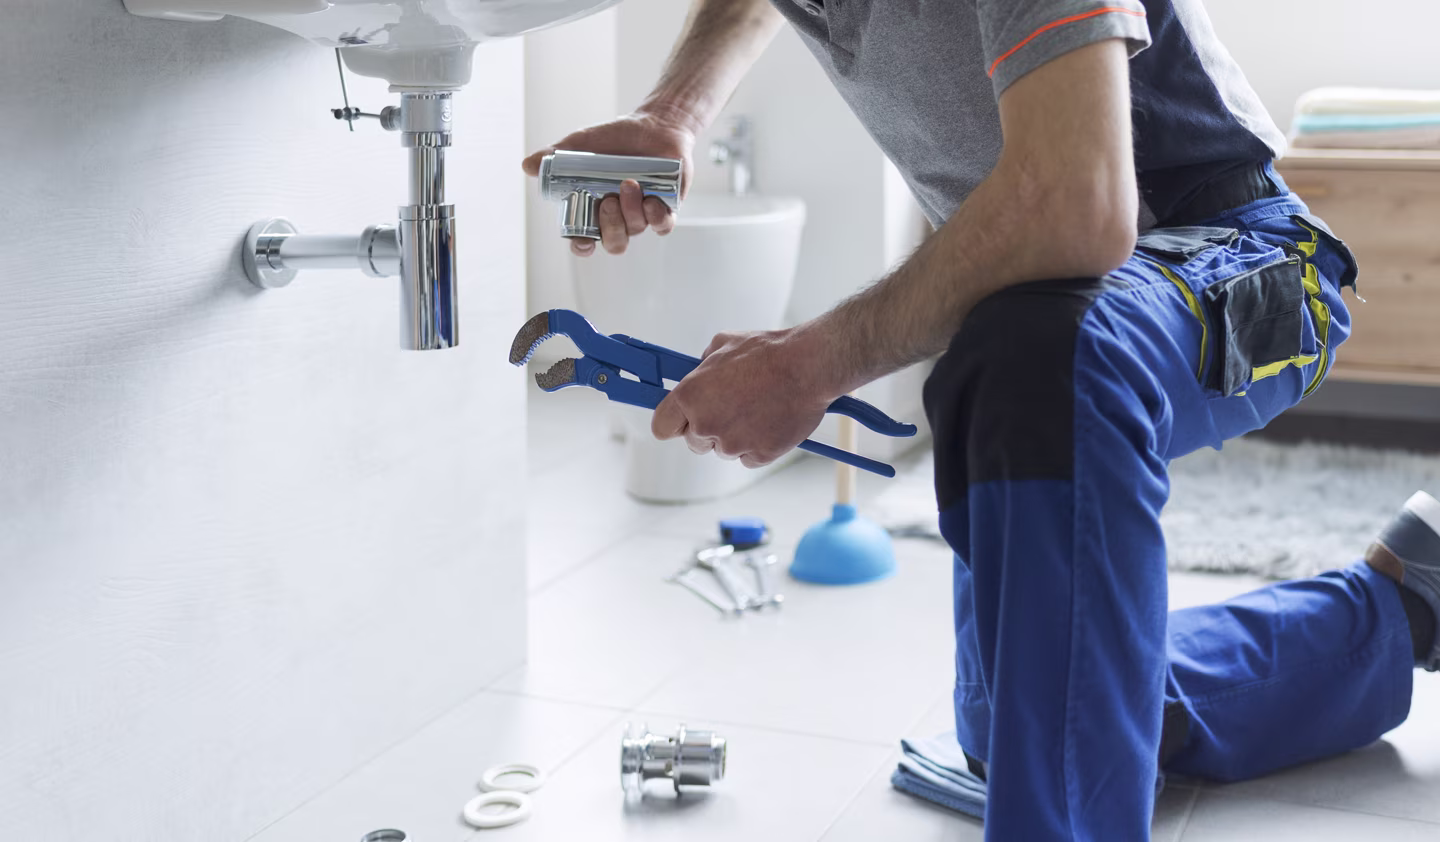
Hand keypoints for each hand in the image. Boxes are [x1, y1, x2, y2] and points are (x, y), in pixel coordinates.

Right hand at [522, 110, 695, 256]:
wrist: (653, 124)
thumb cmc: (615, 139)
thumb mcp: (582, 145)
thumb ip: (556, 157)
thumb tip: (527, 165)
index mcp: (594, 209)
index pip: (586, 239)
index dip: (582, 246)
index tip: (582, 240)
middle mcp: (619, 217)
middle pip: (614, 242)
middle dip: (610, 226)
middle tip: (607, 201)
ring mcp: (642, 214)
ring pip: (636, 230)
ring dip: (631, 211)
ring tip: (630, 183)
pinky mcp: (666, 208)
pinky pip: (662, 225)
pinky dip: (656, 217)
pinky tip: (651, 199)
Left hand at [651, 328, 834, 468]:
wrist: (808, 366)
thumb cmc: (767, 351)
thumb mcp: (722, 345)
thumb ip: (701, 368)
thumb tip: (697, 378)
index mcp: (690, 397)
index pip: (662, 427)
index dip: (673, 423)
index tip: (682, 421)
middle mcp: (706, 424)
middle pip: (694, 443)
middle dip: (708, 430)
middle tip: (731, 408)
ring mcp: (733, 444)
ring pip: (724, 451)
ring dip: (735, 437)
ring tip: (758, 408)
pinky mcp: (759, 456)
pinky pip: (749, 458)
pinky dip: (758, 445)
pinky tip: (770, 421)